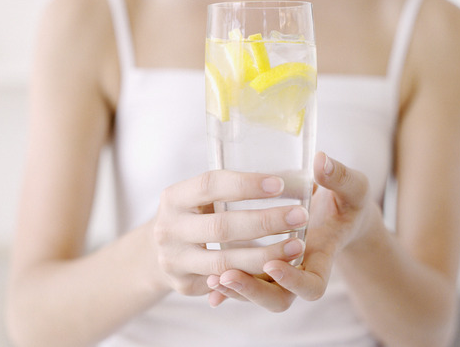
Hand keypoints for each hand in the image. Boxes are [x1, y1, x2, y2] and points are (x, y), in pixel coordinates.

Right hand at [153, 170, 309, 295]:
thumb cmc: (194, 215)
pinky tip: (279, 269)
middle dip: (265, 222)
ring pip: (225, 263)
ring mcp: (174, 260)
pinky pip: (225, 285)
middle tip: (300, 215)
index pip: (210, 185)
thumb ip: (230, 189)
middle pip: (221, 227)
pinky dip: (253, 278)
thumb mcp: (198, 196)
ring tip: (297, 246)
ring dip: (265, 255)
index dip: (246, 185)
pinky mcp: (184, 285)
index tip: (280, 184)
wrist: (159, 251)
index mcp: (173, 197)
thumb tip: (288, 176)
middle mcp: (168, 229)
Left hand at [206, 152, 370, 310]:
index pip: (312, 286)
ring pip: (257, 294)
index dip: (293, 280)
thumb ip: (339, 177)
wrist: (339, 215)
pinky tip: (208, 283)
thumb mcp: (352, 187)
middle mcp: (300, 272)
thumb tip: (320, 160)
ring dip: (235, 289)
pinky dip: (227, 288)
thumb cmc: (346, 201)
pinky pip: (244, 283)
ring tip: (213, 278)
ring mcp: (280, 273)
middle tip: (227, 275)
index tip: (273, 262)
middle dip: (252, 290)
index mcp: (324, 257)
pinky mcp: (263, 267)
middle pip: (278, 299)